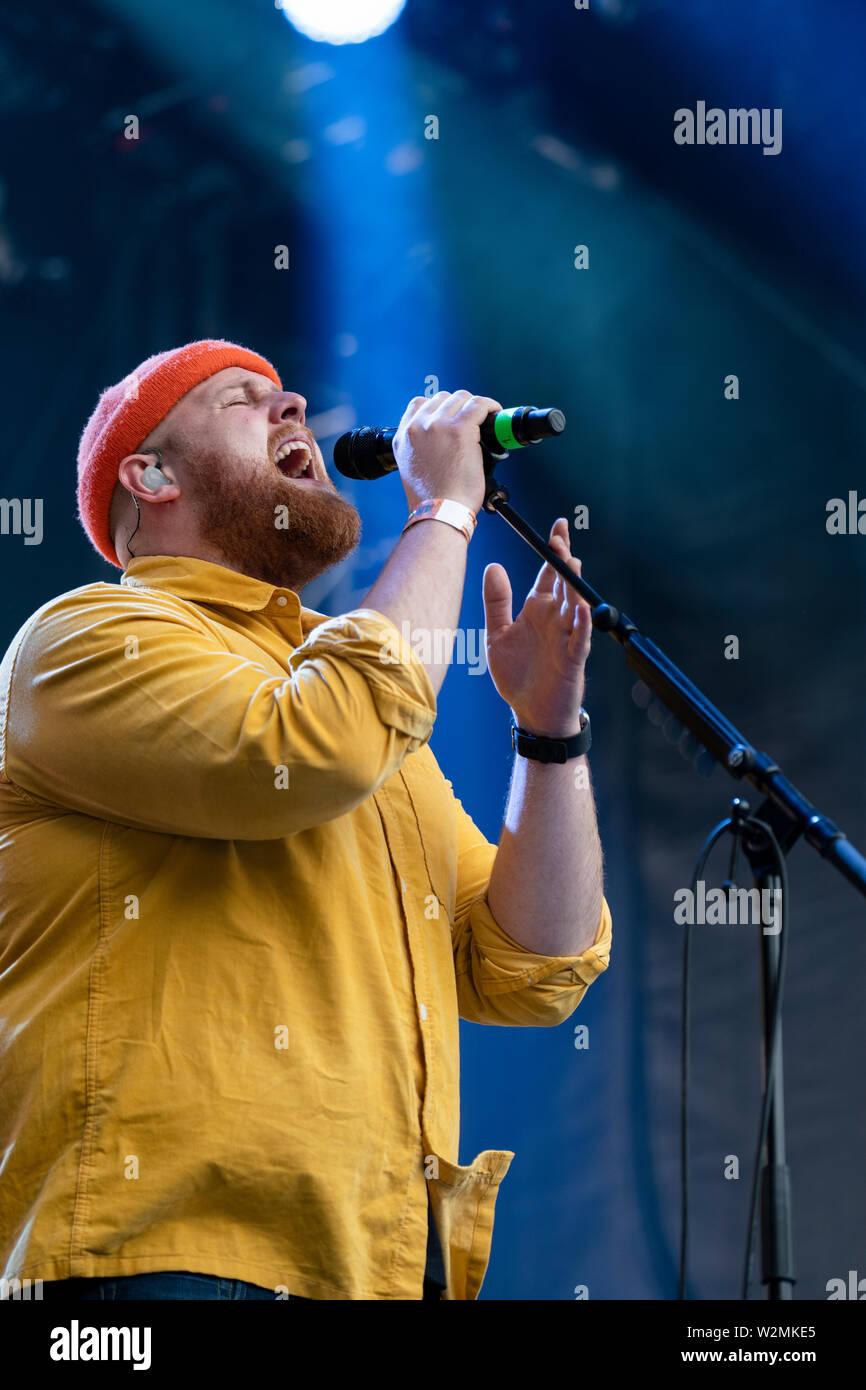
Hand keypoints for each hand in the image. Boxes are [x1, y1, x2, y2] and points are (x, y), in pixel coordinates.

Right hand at [392, 390, 501, 515]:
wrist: (439, 512)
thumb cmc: (432, 500)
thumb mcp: (412, 469)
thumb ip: (420, 450)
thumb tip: (441, 444)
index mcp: (403, 437)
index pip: (419, 404)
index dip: (439, 407)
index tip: (452, 417)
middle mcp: (417, 427)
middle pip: (443, 398)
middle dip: (459, 407)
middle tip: (472, 422)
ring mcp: (437, 425)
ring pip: (462, 398)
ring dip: (475, 407)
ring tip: (485, 418)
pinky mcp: (460, 429)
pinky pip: (479, 405)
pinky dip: (490, 406)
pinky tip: (495, 414)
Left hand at [482, 517, 591, 736]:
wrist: (530, 712)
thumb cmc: (517, 675)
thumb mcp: (497, 634)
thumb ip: (496, 602)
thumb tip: (493, 566)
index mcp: (538, 610)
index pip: (548, 574)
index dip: (553, 551)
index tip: (556, 528)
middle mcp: (555, 619)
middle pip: (564, 583)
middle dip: (563, 561)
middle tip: (559, 539)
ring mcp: (566, 637)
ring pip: (575, 605)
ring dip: (574, 586)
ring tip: (572, 564)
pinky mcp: (573, 659)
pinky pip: (580, 638)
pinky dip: (582, 622)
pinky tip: (580, 607)